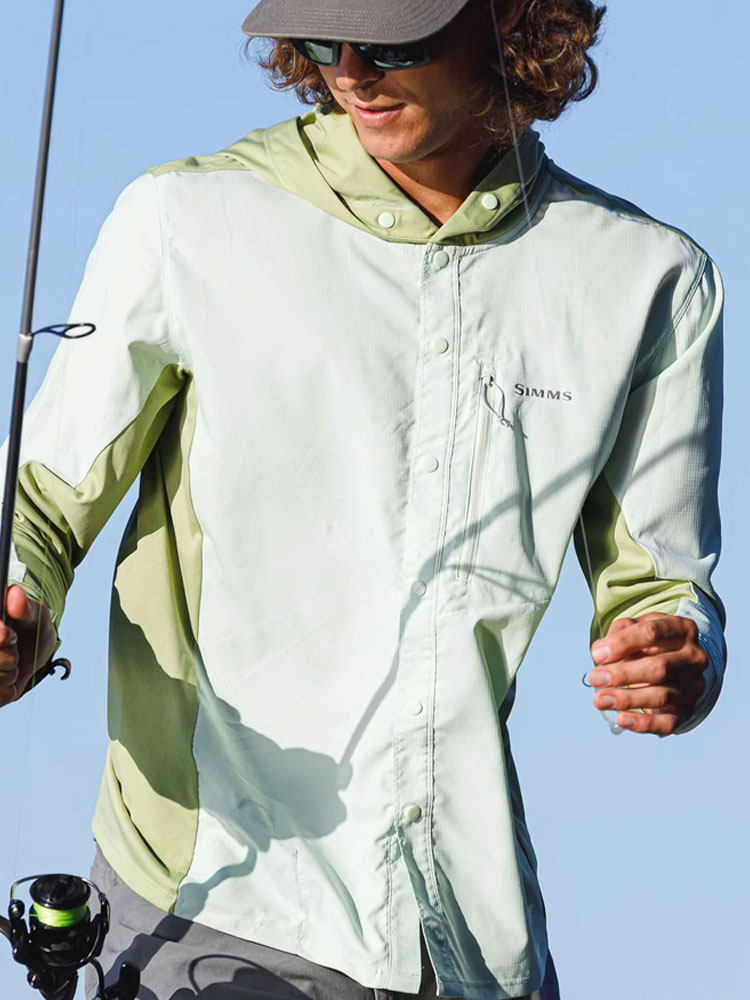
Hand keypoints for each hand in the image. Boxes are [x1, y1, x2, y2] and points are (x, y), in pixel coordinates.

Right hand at [0, 585, 56, 706]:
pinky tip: (10, 679)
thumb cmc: (32, 627)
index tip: (9, 636)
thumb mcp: (35, 614)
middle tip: (14, 650)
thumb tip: (15, 594)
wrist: (32, 648)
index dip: (0, 638)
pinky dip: (8, 691)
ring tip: (13, 664)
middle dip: (7, 658)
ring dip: (9, 675)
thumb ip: (26, 607)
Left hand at [587, 613, 707, 735]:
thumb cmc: (647, 642)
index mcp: (682, 629)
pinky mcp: (688, 710)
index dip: (622, 644)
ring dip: (627, 699)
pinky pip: (669, 722)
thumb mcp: (634, 627)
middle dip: (623, 675)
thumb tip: (600, 653)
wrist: (673, 661)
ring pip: (662, 696)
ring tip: (599, 700)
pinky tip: (622, 719)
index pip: (652, 633)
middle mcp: (694, 657)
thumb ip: (617, 634)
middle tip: (594, 678)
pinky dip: (644, 723)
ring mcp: (694, 685)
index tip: (597, 655)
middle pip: (660, 668)